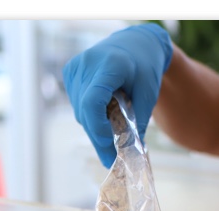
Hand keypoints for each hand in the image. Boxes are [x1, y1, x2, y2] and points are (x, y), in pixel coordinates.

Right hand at [63, 23, 172, 167]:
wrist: (136, 43)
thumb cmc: (145, 67)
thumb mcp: (149, 94)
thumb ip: (138, 122)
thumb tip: (129, 153)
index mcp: (109, 65)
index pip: (92, 102)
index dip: (98, 127)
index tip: (111, 146)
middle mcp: (87, 64)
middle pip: (85, 112)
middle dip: (99, 138)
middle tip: (112, 160)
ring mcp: (75, 67)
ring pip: (80, 112)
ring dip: (94, 128)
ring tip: (112, 139)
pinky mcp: (70, 72)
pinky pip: (77, 104)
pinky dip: (90, 116)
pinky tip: (104, 117)